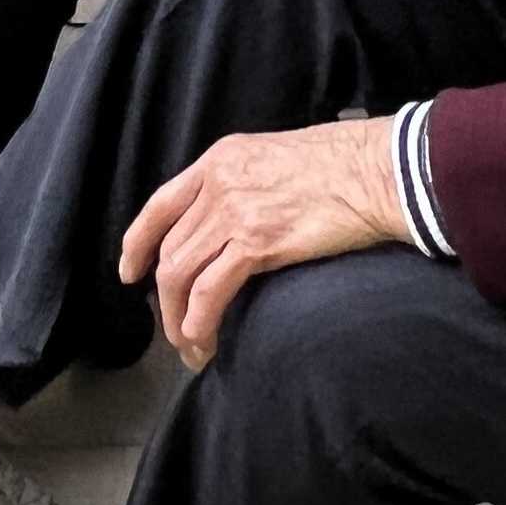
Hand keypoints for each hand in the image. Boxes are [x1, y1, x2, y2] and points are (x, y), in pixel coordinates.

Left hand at [117, 118, 405, 367]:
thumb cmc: (342, 164)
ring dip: (178, 320)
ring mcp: (234, 213)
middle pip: (169, 251)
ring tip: (191, 347)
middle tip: (174, 331)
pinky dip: (199, 322)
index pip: (159, 205)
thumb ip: (244, 184)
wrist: (376, 171)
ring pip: (179, 275)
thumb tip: (231, 223)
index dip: (137, 243)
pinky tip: (206, 341)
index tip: (129, 272)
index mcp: (219, 160)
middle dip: (164, 300)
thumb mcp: (274, 157)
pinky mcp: (257, 243)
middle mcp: (217, 184)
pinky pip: (208, 292)